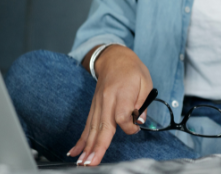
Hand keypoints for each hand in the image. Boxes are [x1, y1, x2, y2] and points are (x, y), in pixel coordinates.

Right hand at [67, 45, 152, 165]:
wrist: (114, 58)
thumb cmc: (132, 70)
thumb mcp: (145, 82)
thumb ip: (143, 102)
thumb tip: (139, 121)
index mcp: (121, 92)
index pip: (122, 116)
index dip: (129, 126)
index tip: (136, 126)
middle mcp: (107, 99)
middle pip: (102, 126)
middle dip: (97, 147)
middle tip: (92, 163)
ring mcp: (97, 104)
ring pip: (92, 128)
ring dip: (87, 147)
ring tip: (83, 163)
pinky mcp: (93, 107)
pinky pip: (87, 125)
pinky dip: (81, 140)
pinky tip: (75, 152)